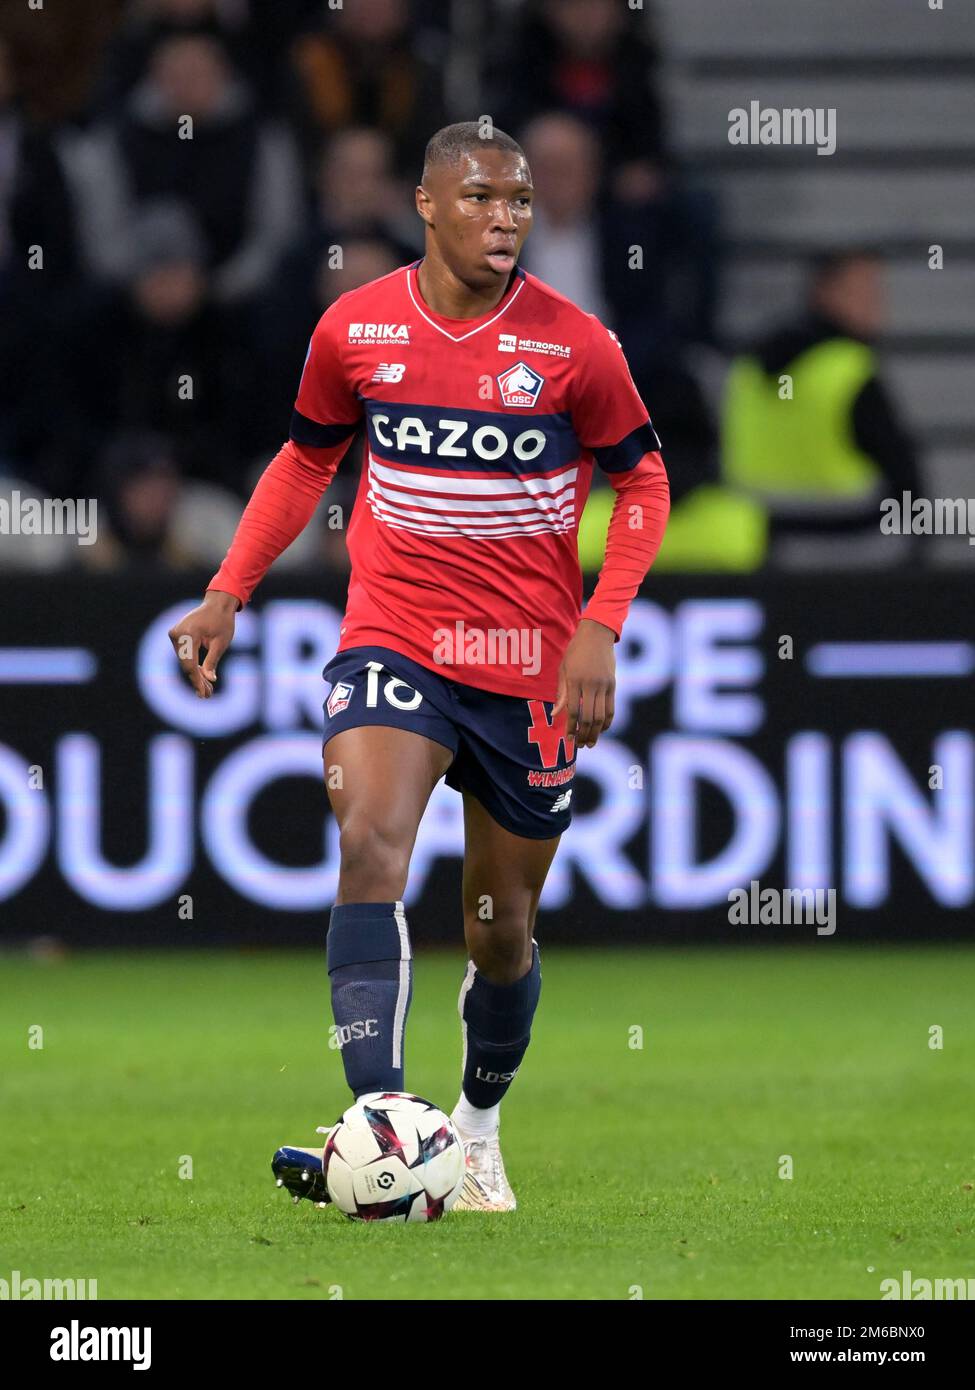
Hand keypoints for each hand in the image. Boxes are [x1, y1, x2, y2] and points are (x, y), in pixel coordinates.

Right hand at [167, 589, 237, 698]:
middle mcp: (177, 633)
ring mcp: (175, 634)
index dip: (196, 681)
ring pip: (183, 661)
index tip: (204, 694)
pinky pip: (183, 655)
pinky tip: (201, 679)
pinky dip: (192, 666)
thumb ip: (212, 661)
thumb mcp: (221, 643)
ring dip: (194, 675)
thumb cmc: (222, 621)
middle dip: (196, 681)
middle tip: (207, 696)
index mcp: (189, 633)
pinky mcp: (176, 636)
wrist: (217, 604)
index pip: (189, 663)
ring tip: (207, 690)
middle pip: (185, 664)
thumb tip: (209, 679)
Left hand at [551, 618, 615, 747]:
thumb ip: (561, 694)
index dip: (571, 728)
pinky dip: (607, 722)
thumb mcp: (563, 669)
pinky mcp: (613, 685)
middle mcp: (591, 684)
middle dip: (584, 734)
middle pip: (589, 717)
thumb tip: (555, 715)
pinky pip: (611, 708)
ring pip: (602, 716)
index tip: (568, 739)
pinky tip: (602, 730)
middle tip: (580, 745)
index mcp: (575, 680)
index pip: (573, 711)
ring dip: (596, 732)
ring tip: (591, 743)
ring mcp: (604, 685)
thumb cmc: (575, 651)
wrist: (597, 634)